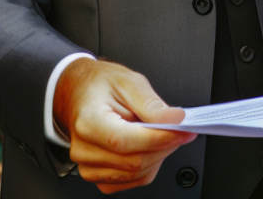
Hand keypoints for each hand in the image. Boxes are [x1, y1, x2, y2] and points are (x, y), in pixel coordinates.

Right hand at [54, 58, 195, 192]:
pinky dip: (149, 166)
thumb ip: (151, 104)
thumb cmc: (99, 87)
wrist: (79, 95)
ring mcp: (88, 166)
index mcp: (88, 122)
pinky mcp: (98, 176)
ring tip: (160, 134)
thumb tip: (175, 120)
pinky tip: (148, 147)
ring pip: (137, 174)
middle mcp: (84, 149)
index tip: (183, 131)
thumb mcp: (128, 81)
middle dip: (165, 146)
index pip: (125, 141)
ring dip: (158, 156)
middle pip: (134, 162)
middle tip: (181, 130)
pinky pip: (133, 181)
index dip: (159, 138)